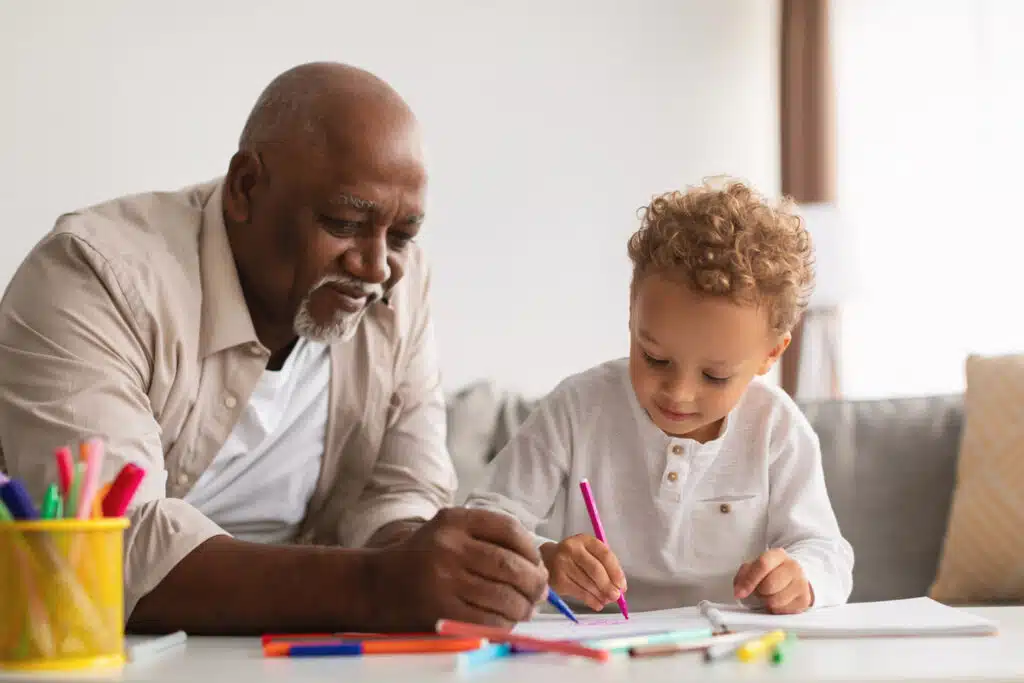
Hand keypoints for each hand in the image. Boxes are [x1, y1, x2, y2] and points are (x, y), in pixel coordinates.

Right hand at [367, 508, 548, 629]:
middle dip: (535, 582)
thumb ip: (488, 537)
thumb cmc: (422, 557)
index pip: (508, 529)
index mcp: (454, 520)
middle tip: (540, 591)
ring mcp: (445, 580)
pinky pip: (489, 620)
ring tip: (525, 608)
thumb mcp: (448, 530)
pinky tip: (506, 620)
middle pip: (511, 566)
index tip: (537, 562)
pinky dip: (506, 623)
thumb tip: (537, 565)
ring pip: (504, 596)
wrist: (376, 585)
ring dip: (523, 606)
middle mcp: (450, 547)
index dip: (531, 549)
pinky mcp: (442, 611)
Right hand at [540, 534, 626, 610]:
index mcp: (585, 540)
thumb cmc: (575, 558)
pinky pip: (579, 592)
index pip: (605, 554)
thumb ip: (605, 567)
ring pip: (588, 583)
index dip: (616, 572)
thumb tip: (620, 588)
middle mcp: (572, 549)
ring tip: (607, 601)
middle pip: (595, 570)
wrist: (547, 560)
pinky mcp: (558, 579)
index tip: (622, 585)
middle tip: (615, 596)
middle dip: (608, 586)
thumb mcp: (589, 553)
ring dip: (600, 595)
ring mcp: (562, 564)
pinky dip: (591, 600)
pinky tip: (597, 604)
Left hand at [733, 548, 813, 613]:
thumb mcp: (754, 568)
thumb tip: (738, 591)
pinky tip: (779, 601)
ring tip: (770, 595)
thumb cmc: (771, 572)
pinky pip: (783, 611)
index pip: (763, 564)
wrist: (794, 577)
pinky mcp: (805, 600)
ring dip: (767, 602)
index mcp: (778, 555)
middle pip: (769, 585)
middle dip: (760, 592)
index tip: (740, 593)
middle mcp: (793, 567)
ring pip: (775, 601)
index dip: (749, 580)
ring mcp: (802, 583)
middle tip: (760, 590)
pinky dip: (776, 609)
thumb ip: (743, 576)